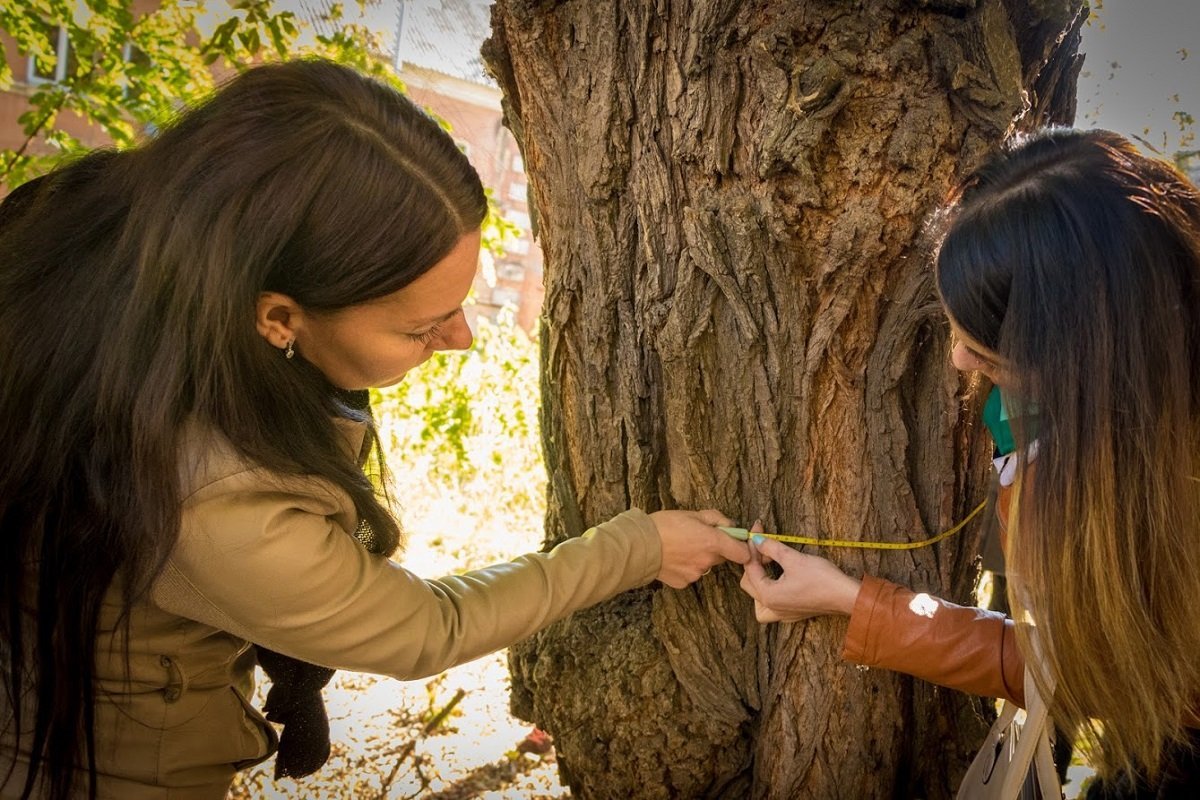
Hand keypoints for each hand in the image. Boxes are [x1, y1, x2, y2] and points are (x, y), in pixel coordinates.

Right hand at [650, 509, 750, 588]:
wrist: (640, 545)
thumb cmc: (664, 525)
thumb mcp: (692, 514)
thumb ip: (716, 519)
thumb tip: (730, 526)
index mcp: (713, 542)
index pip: (743, 554)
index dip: (742, 548)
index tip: (735, 542)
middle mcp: (707, 561)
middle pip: (722, 557)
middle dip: (715, 548)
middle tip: (698, 538)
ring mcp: (696, 574)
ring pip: (706, 565)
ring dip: (700, 557)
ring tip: (681, 547)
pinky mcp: (684, 582)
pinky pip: (692, 573)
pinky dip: (687, 566)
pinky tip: (674, 558)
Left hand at [739, 522, 860, 621]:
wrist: (846, 596)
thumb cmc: (822, 578)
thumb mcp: (793, 558)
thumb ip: (771, 548)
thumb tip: (756, 539)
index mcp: (768, 595)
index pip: (750, 567)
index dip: (752, 546)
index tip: (757, 530)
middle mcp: (772, 607)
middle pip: (749, 583)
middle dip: (755, 561)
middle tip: (766, 545)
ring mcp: (782, 613)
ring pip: (757, 598)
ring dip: (758, 580)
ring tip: (768, 564)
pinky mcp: (792, 613)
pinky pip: (772, 604)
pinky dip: (769, 591)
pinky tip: (777, 580)